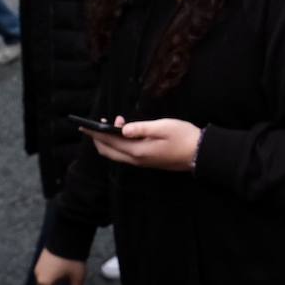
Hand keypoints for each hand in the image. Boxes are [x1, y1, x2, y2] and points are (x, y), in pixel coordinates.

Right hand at [34, 249, 84, 284]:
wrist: (66, 235)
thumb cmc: (71, 258)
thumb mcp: (77, 276)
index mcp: (45, 283)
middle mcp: (38, 276)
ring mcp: (38, 267)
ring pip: (43, 284)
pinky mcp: (41, 259)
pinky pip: (43, 275)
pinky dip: (49, 281)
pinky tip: (56, 281)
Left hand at [83, 115, 203, 170]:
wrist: (200, 154)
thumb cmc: (183, 137)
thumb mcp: (163, 127)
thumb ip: (141, 128)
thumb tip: (122, 129)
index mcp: (138, 151)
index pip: (110, 142)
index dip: (96, 133)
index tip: (85, 125)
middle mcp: (136, 159)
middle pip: (109, 152)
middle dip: (98, 138)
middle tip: (94, 124)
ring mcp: (141, 162)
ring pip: (116, 154)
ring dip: (110, 141)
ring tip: (115, 122)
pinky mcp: (146, 161)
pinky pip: (125, 154)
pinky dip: (119, 144)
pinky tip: (126, 132)